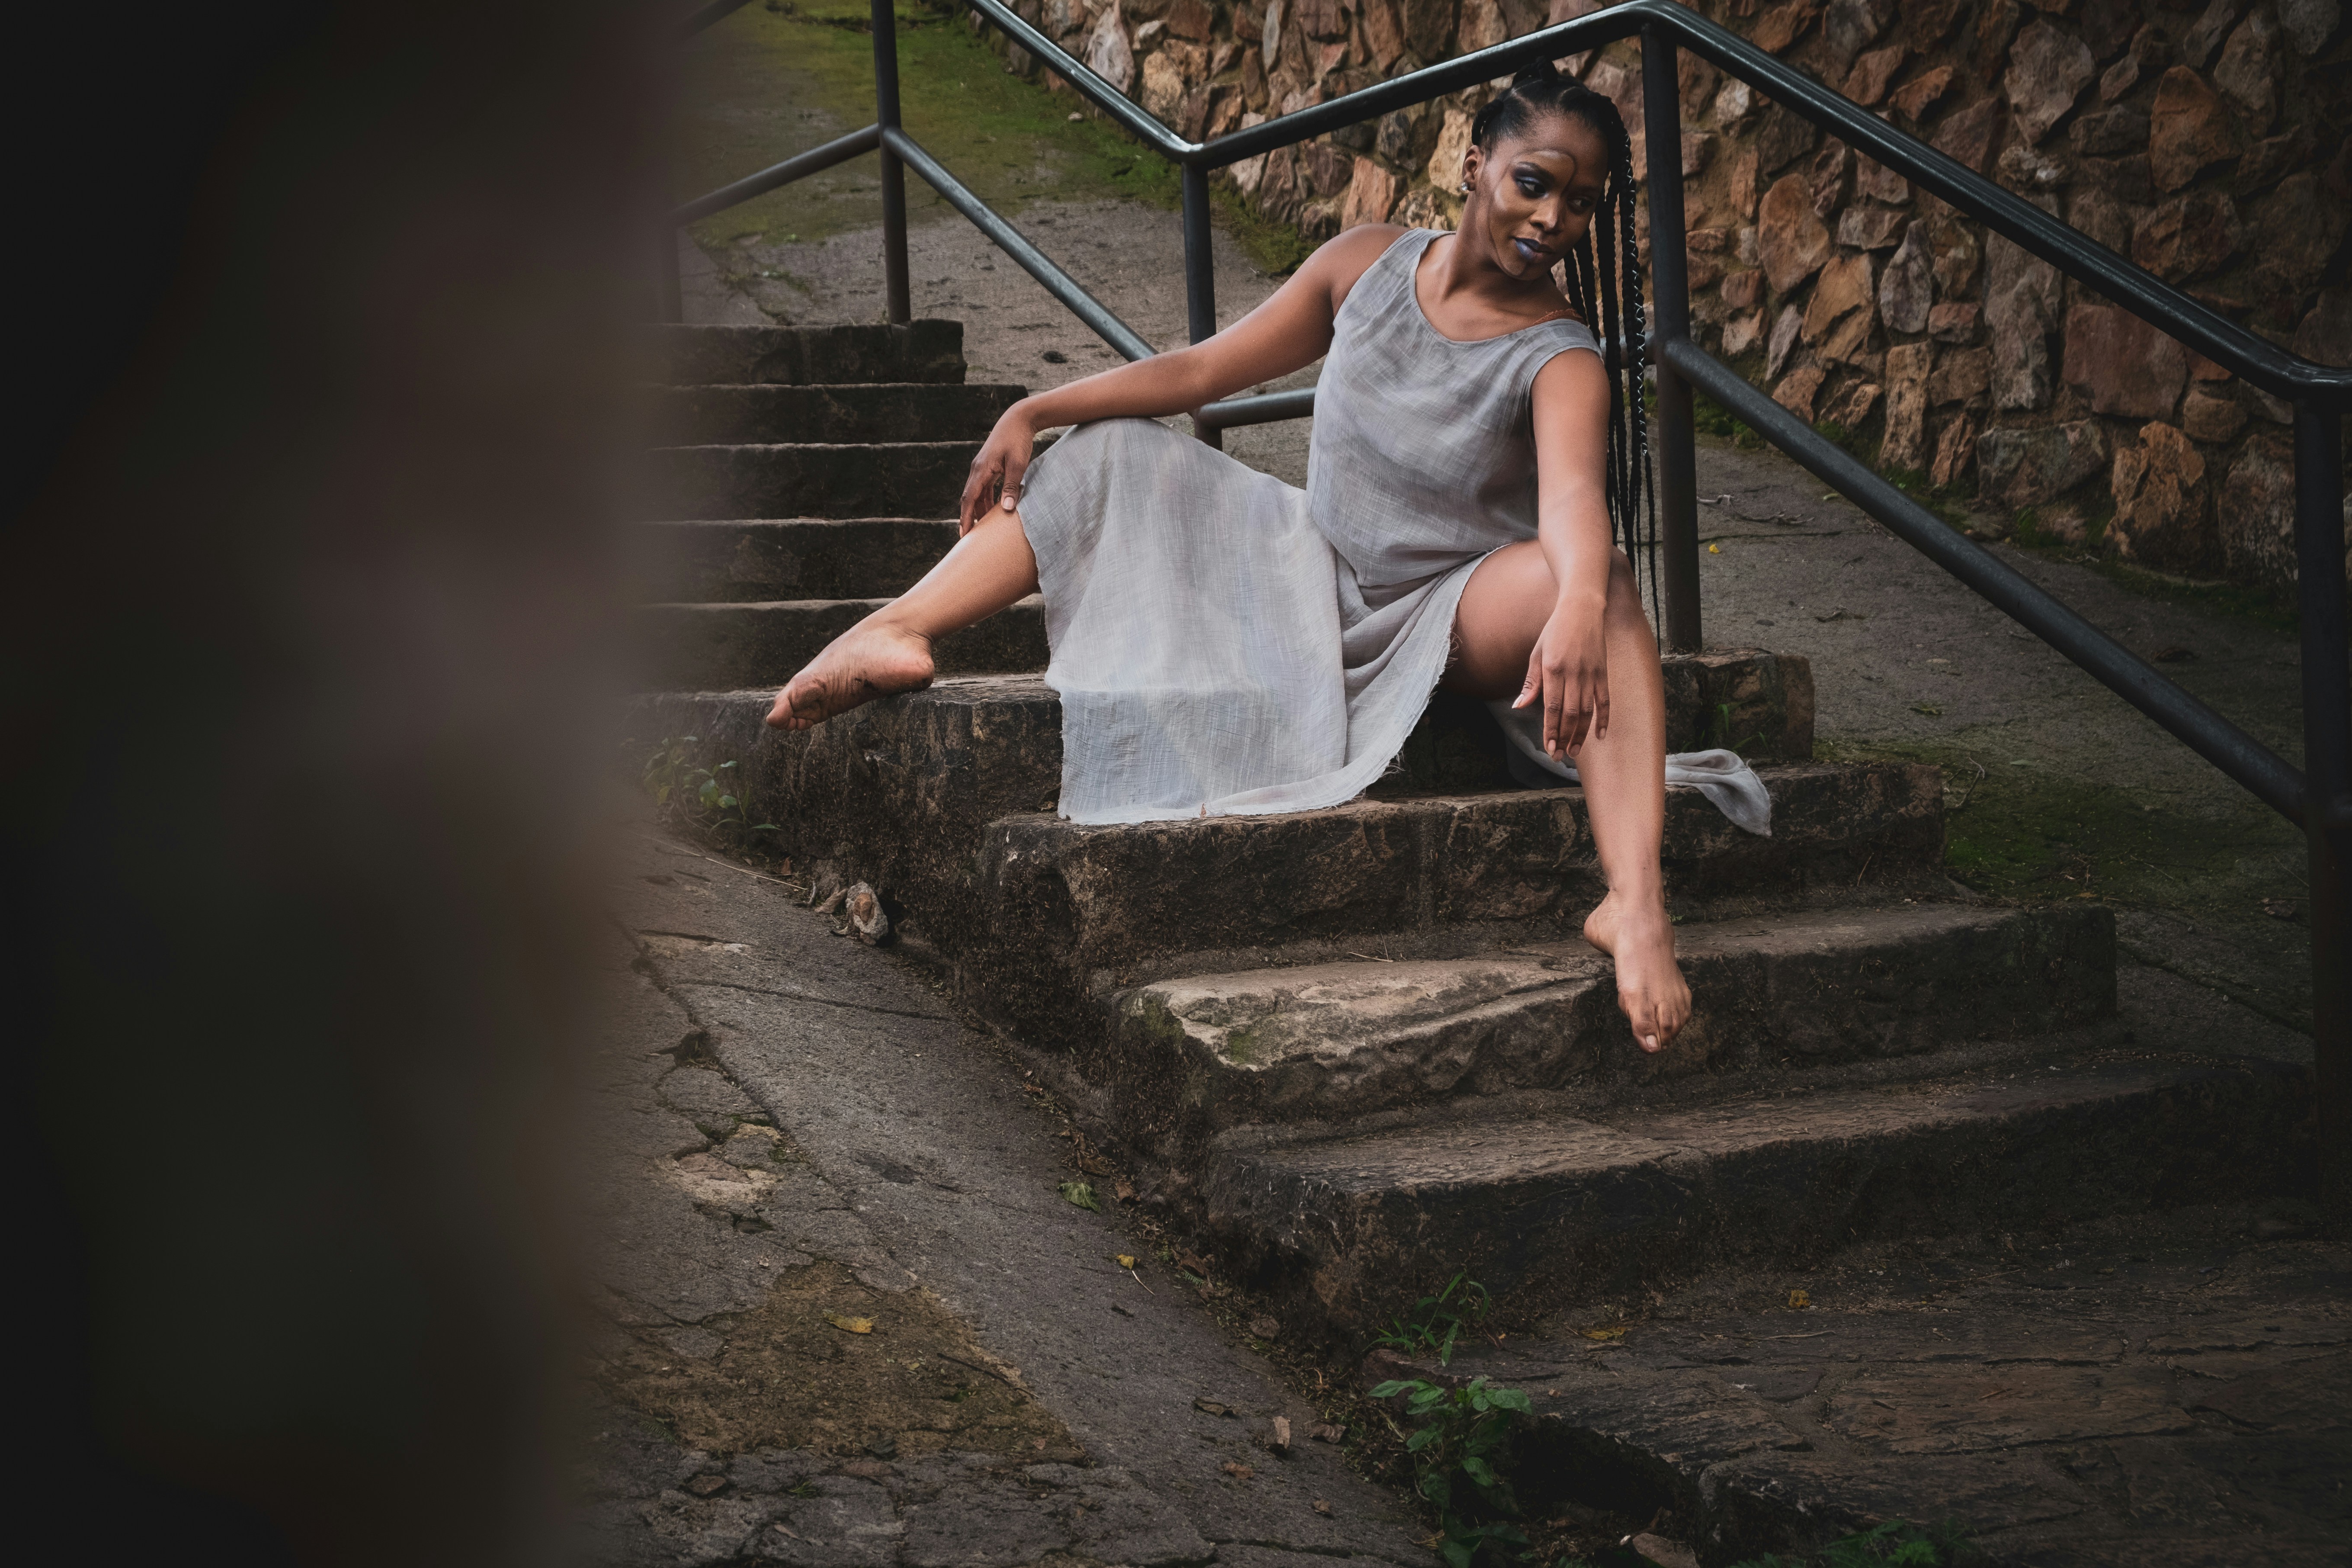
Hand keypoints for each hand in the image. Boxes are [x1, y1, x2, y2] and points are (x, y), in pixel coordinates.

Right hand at [958, 403, 1040, 534]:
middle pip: (969, 499)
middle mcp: (977, 469)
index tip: (964, 534)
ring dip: (979, 510)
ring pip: (977, 494)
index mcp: (981, 469)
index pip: (969, 499)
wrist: (1018, 419)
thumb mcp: (1018, 464)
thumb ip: (1011, 486)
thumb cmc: (1018, 440)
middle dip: (969, 518)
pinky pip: (984, 488)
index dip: (965, 518)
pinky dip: (986, 500)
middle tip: (970, 538)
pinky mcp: (989, 466)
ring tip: (982, 529)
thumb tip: (1007, 509)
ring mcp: (982, 468)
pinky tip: (991, 511)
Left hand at [1514, 596, 1608, 759]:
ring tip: (1575, 751)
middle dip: (1565, 738)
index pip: (1552, 708)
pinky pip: (1605, 700)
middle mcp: (1573, 673)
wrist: (1582, 608)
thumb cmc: (1555, 631)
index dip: (1551, 730)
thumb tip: (1519, 706)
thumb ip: (1531, 682)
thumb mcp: (1537, 653)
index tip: (1549, 748)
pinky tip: (1599, 735)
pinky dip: (1603, 718)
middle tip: (1560, 756)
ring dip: (1581, 734)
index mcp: (1553, 669)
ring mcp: (1590, 673)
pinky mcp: (1603, 672)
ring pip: (1587, 711)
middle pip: (1570, 714)